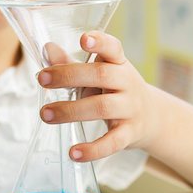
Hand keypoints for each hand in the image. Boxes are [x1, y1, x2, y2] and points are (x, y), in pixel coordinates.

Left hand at [38, 31, 154, 161]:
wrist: (151, 118)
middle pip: (101, 75)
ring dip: (71, 111)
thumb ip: (70, 64)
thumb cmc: (114, 91)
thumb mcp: (97, 74)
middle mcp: (127, 83)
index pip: (113, 48)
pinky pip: (112, 142)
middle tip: (42, 78)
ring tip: (45, 114)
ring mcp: (130, 109)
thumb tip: (47, 49)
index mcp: (118, 64)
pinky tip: (73, 153)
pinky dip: (93, 149)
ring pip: (102, 107)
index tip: (83, 39)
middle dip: (69, 76)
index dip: (100, 42)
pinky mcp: (130, 134)